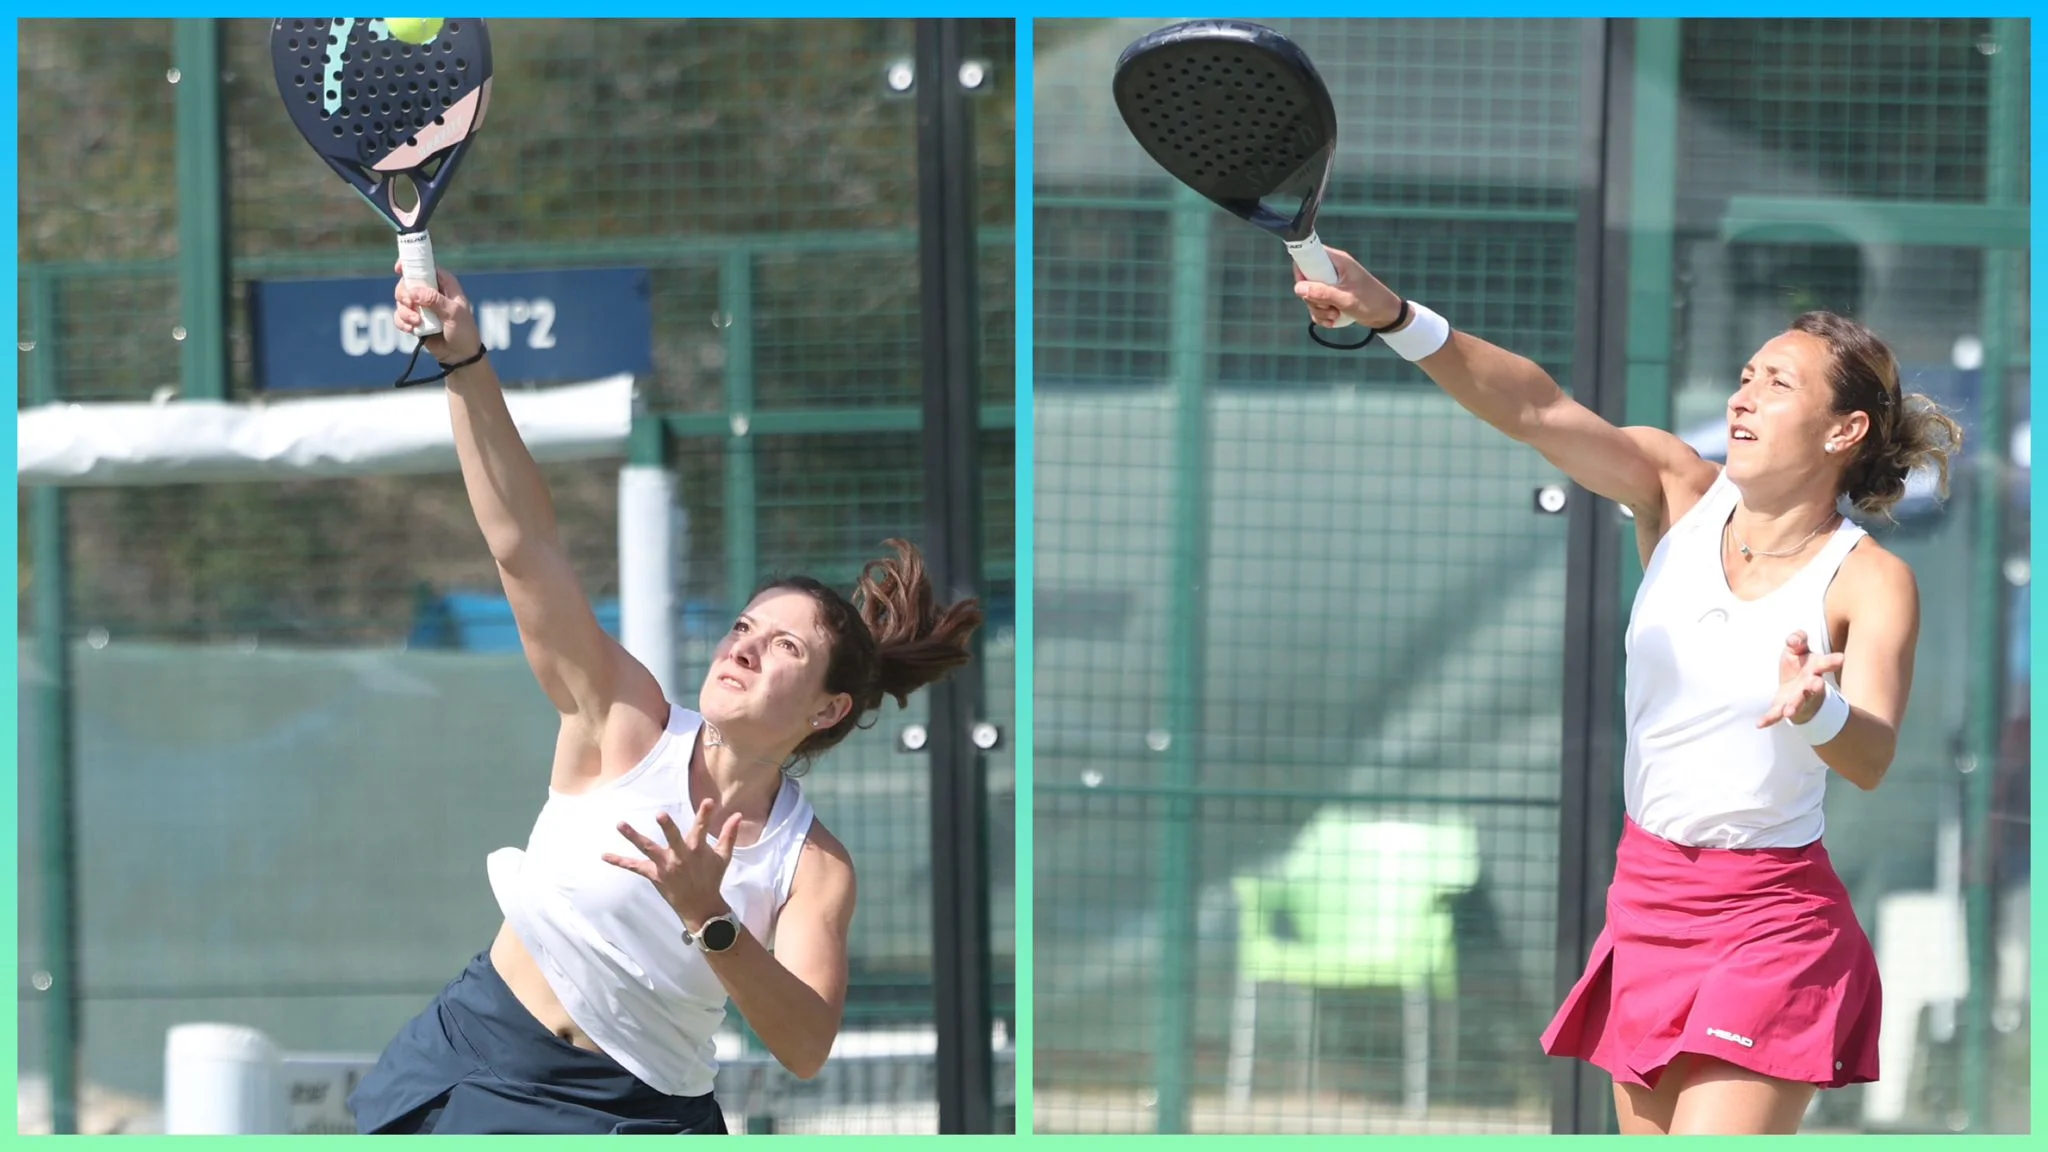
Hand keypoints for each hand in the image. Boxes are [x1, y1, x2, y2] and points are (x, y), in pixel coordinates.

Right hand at [391, 261, 481, 361]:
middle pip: (407, 283)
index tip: (398, 269)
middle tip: (410, 304)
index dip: (410, 265)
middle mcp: (431, 292)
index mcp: (444, 284)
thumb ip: (435, 300)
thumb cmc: (464, 331)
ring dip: (405, 312)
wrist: (460, 356)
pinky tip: (412, 330)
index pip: (426, 266)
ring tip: (416, 323)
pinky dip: (402, 322)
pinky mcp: (415, 320)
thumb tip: (414, 292)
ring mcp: (422, 306)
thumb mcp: (454, 313)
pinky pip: (399, 316)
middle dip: (404, 294)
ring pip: (401, 300)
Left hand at [604, 800, 745, 928]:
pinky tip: (604, 855)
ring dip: (633, 837)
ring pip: (648, 849)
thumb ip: (729, 835)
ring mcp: (665, 866)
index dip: (706, 815)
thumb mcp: (723, 857)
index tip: (709, 802)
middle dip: (668, 827)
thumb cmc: (711, 878)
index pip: (702, 828)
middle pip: (674, 839)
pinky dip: (619, 862)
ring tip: (620, 824)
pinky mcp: (654, 875)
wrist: (700, 906)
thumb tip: (738, 815)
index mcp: (697, 850)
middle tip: (660, 815)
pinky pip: (634, 867)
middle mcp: (680, 856)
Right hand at [1290, 246, 1405, 330]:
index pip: (1309, 255)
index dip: (1301, 270)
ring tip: (1335, 315)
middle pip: (1306, 280)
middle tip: (1328, 306)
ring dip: (1318, 310)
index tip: (1304, 288)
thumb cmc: (1371, 303)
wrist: (1387, 316)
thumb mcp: (1346, 299)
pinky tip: (1333, 321)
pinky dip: (1322, 315)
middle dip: (1312, 298)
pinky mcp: (1332, 296)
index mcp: (1337, 261)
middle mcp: (1332, 270)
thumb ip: (1322, 293)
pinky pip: (1317, 305)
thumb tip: (1298, 288)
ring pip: (1310, 295)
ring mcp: (1332, 284)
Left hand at [1757, 630, 1845, 727]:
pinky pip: (1775, 714)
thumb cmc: (1800, 665)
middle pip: (1815, 686)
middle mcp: (1809, 685)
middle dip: (1816, 686)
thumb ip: (1797, 639)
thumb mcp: (1798, 649)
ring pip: (1798, 703)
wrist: (1797, 688)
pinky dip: (1768, 719)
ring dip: (1794, 706)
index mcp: (1816, 668)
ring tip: (1788, 712)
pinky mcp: (1783, 707)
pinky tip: (1759, 724)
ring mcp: (1798, 698)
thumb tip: (1792, 640)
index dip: (1832, 661)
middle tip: (1817, 684)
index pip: (1825, 663)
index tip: (1841, 659)